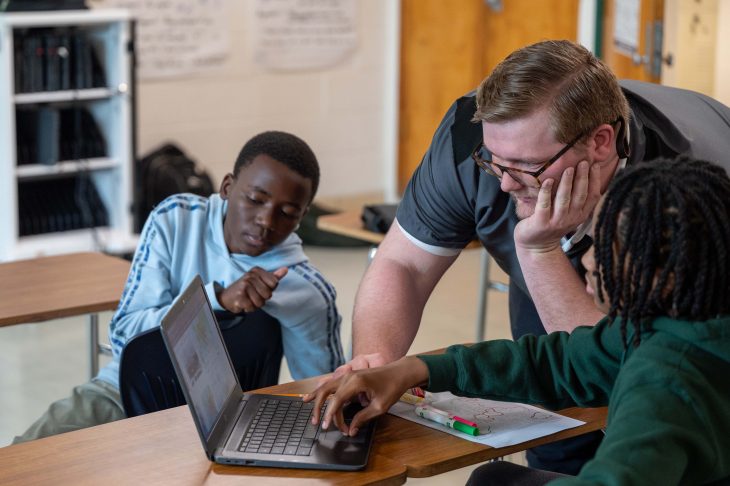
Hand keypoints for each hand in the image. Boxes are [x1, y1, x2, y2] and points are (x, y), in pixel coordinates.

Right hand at [217, 266, 287, 312]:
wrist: (226, 297)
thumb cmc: (246, 289)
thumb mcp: (260, 280)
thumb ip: (273, 276)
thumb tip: (286, 269)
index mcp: (256, 270)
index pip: (274, 283)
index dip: (269, 289)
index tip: (259, 288)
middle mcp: (250, 276)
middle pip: (268, 294)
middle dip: (262, 298)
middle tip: (252, 295)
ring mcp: (244, 286)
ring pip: (261, 302)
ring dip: (255, 304)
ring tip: (248, 299)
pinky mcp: (239, 297)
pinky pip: (253, 308)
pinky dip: (249, 309)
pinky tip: (243, 303)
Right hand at [303, 356, 428, 435]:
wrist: (399, 372)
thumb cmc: (392, 387)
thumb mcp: (380, 406)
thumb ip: (363, 418)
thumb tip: (352, 429)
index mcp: (356, 382)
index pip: (336, 400)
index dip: (331, 415)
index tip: (328, 427)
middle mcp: (348, 376)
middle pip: (326, 392)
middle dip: (319, 408)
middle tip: (317, 423)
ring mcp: (348, 375)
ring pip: (326, 387)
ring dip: (317, 400)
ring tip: (310, 413)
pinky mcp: (349, 377)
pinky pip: (331, 385)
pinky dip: (321, 392)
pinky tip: (311, 397)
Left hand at [514, 160, 600, 252]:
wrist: (537, 247)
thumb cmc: (552, 225)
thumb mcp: (570, 215)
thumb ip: (576, 200)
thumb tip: (583, 176)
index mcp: (580, 215)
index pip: (593, 197)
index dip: (595, 180)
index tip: (594, 165)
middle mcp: (571, 219)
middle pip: (580, 196)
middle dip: (582, 178)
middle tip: (583, 162)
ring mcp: (556, 222)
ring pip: (564, 199)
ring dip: (567, 183)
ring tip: (568, 168)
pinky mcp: (541, 223)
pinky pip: (545, 205)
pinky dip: (546, 192)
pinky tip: (548, 180)